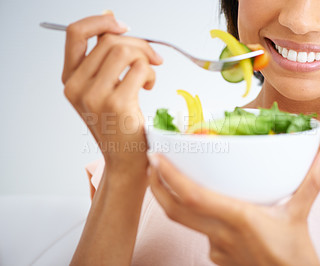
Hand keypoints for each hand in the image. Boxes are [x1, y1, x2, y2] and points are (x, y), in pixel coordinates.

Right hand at [62, 14, 162, 175]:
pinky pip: (139, 68)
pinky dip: (150, 73)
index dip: (100, 21)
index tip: (122, 25)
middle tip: (151, 57)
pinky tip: (148, 86)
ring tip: (147, 75)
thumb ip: (104, 57)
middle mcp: (77, 87)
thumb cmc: (117, 125)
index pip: (75, 33)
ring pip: (124, 51)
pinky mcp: (116, 104)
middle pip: (109, 41)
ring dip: (145, 58)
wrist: (124, 159)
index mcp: (70, 79)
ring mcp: (95, 96)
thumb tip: (110, 18)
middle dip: (138, 44)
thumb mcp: (102, 88)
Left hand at [148, 148, 319, 265]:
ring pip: (186, 222)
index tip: (155, 158)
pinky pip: (201, 234)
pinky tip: (210, 210)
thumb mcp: (300, 214)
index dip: (170, 177)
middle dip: (156, 186)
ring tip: (171, 178)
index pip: (194, 197)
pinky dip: (198, 218)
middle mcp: (221, 234)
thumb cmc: (295, 254)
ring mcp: (216, 249)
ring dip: (174, 200)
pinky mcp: (216, 258)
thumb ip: (311, 182)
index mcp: (239, 218)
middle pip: (176, 211)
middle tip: (150, 163)